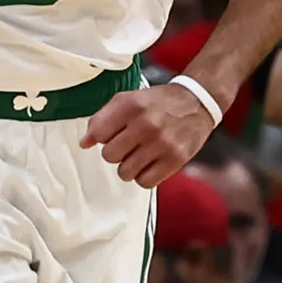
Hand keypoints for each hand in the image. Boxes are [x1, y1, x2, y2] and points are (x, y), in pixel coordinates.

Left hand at [82, 83, 218, 187]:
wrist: (197, 102)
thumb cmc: (158, 102)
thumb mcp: (128, 99)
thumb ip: (102, 119)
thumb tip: (84, 143)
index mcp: (131, 105)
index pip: (98, 134)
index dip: (103, 136)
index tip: (113, 133)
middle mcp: (146, 123)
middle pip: (109, 156)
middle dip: (115, 152)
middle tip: (128, 144)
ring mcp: (162, 143)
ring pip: (125, 172)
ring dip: (129, 166)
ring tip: (140, 154)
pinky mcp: (175, 159)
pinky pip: (145, 182)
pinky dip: (144, 176)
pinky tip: (150, 163)